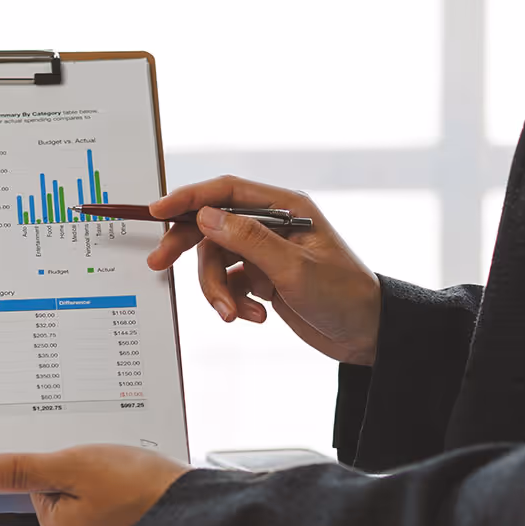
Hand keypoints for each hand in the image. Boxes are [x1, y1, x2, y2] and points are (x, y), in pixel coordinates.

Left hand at [0, 445, 188, 525]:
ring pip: (90, 492)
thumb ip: (20, 470)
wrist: (196, 505)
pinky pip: (113, 501)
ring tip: (126, 474)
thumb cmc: (140, 488)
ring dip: (105, 476)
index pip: (38, 485)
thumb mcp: (71, 467)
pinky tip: (137, 483)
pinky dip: (123, 487)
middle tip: (108, 466)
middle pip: (64, 489)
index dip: (58, 463)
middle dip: (82, 469)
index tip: (80, 461)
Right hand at [145, 175, 382, 365]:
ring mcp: (266, 253)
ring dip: (219, 291)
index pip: (226, 191)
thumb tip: (207, 216)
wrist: (366, 334)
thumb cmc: (343, 295)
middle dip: (188, 248)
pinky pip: (230, 285)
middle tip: (159, 264)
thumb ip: (248, 240)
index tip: (158, 211)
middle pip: (213, 226)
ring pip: (217, 262)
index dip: (189, 198)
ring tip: (234, 314)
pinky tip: (257, 317)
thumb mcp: (293, 269)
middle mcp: (272, 225)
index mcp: (285, 208)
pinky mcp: (262, 279)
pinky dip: (235, 303)